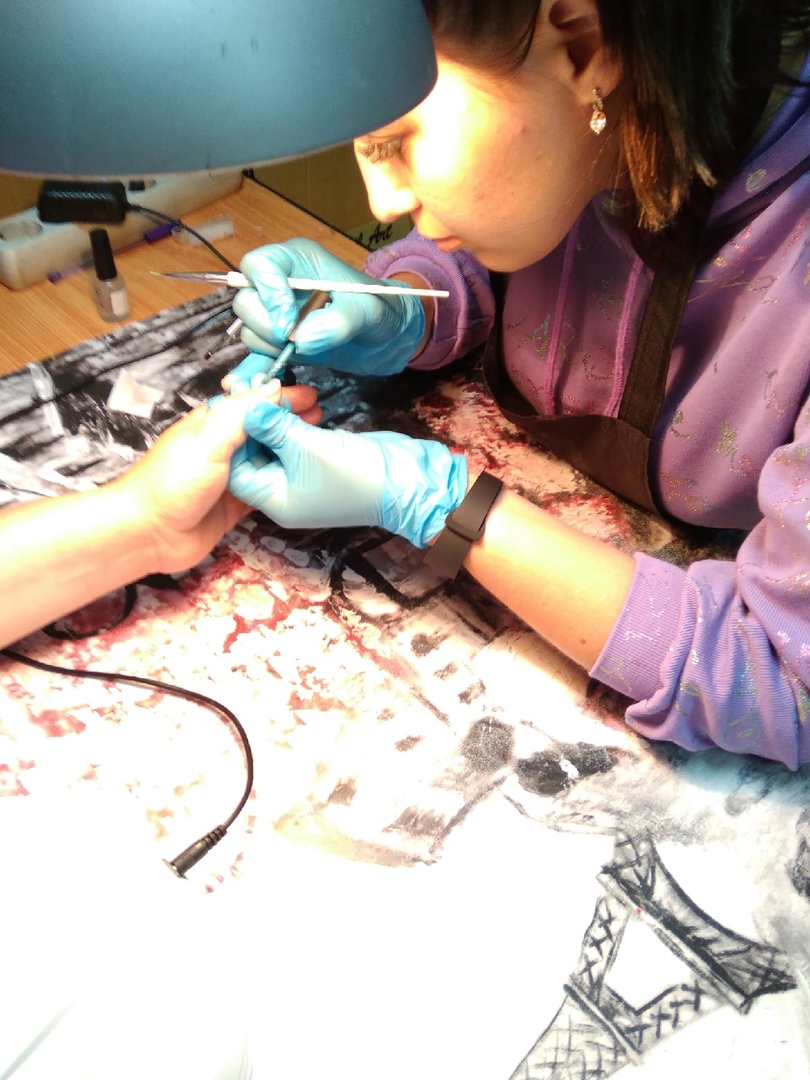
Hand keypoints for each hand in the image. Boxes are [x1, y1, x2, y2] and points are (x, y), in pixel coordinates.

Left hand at [116, 383, 320, 571]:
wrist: (148, 533)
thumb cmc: (171, 483)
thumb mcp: (207, 440)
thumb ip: (240, 414)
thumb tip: (273, 389)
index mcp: (213, 423)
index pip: (254, 402)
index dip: (282, 397)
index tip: (312, 396)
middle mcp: (223, 446)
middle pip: (264, 428)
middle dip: (292, 421)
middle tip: (322, 419)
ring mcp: (231, 475)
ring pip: (267, 456)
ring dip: (291, 449)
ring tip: (318, 444)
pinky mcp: (236, 502)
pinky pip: (266, 486)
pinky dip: (284, 479)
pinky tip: (302, 477)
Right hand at [224, 239, 425, 388]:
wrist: (386, 338)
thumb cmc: (380, 310)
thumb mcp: (368, 311)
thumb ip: (338, 322)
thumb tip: (301, 339)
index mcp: (297, 261)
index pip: (258, 265)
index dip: (267, 293)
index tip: (288, 322)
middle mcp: (280, 284)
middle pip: (245, 300)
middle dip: (267, 324)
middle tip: (296, 339)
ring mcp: (276, 314)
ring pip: (249, 330)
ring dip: (272, 346)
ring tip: (307, 349)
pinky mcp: (279, 343)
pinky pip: (257, 354)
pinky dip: (263, 367)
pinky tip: (274, 377)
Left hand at [227, 402, 466, 548]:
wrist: (406, 486)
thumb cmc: (353, 477)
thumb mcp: (305, 448)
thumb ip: (272, 424)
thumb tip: (246, 402)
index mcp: (270, 498)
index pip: (235, 464)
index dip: (235, 431)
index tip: (240, 397)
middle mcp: (279, 493)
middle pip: (253, 454)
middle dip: (257, 421)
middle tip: (261, 387)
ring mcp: (298, 482)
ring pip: (274, 447)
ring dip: (277, 419)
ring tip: (285, 390)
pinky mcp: (316, 468)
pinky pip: (293, 446)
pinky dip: (294, 425)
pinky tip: (302, 403)